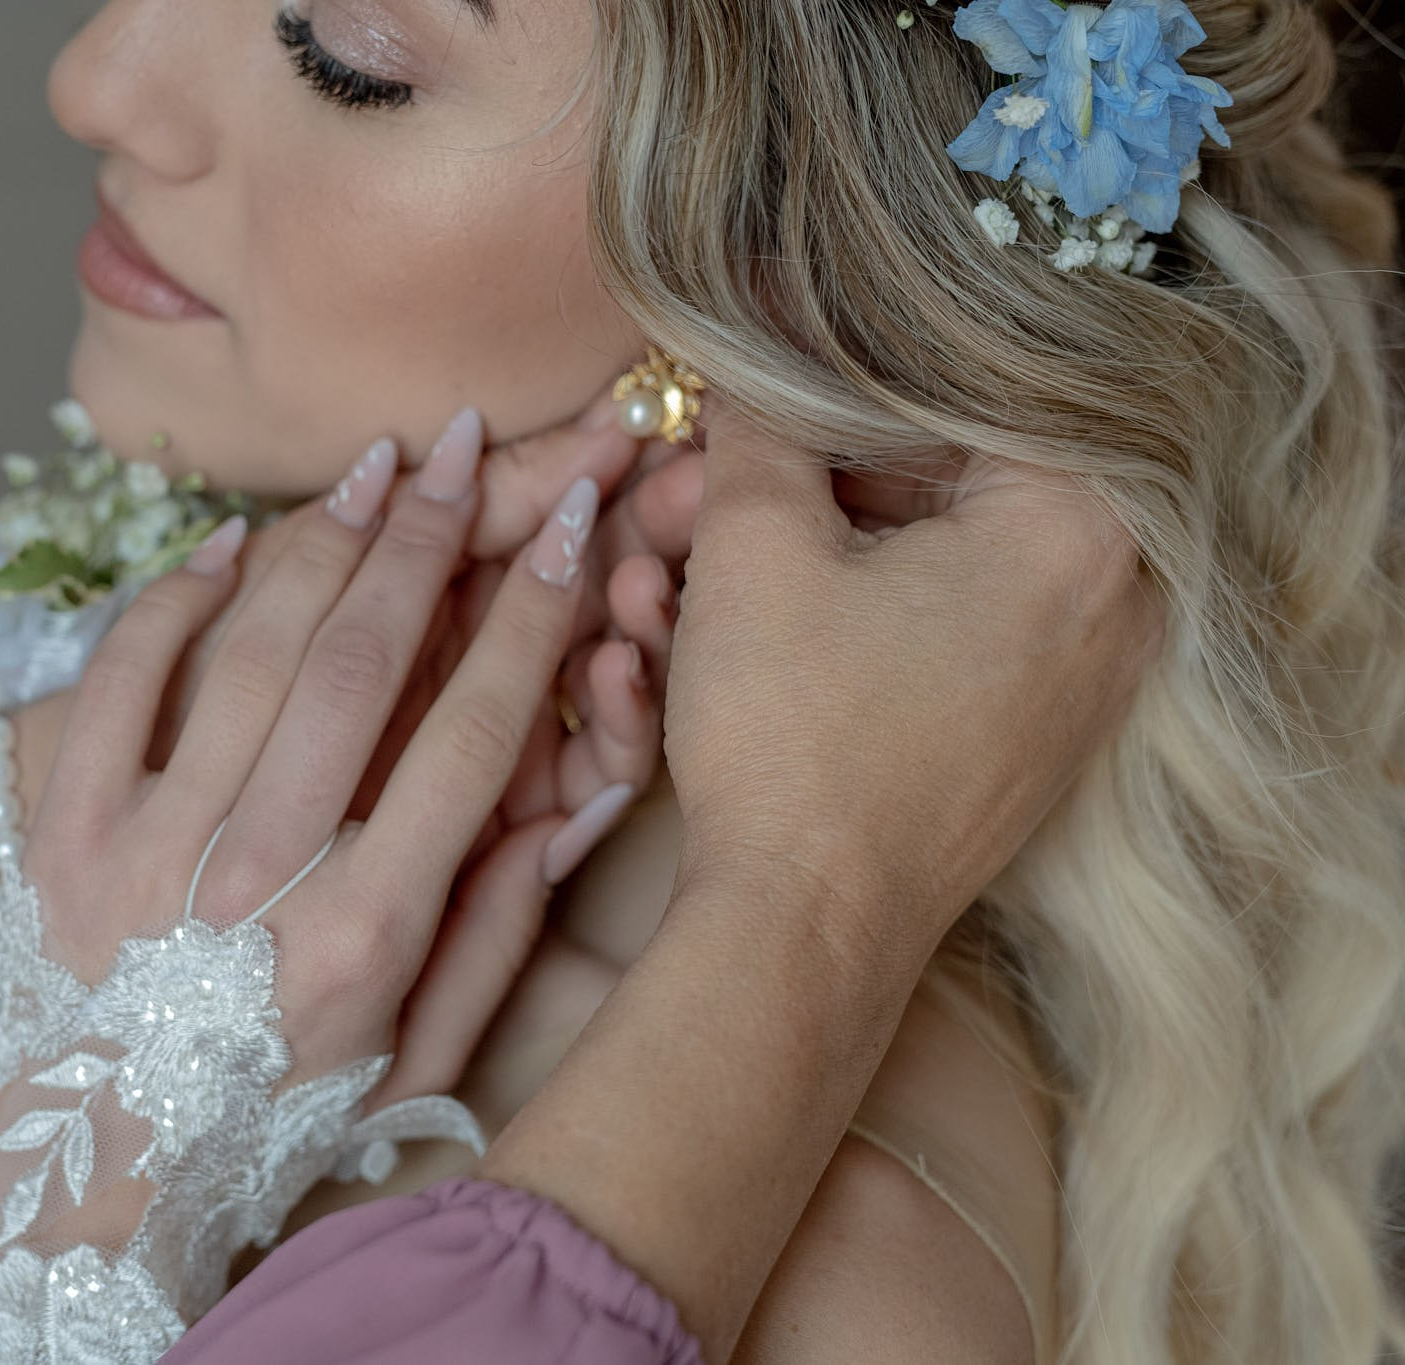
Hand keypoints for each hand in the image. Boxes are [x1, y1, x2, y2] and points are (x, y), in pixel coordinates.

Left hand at [29, 440, 607, 1098]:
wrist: (80, 1186)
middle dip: (430, 534)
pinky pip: (121, 680)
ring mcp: (149, 845)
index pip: (474, 732)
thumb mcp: (408, 1061)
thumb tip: (560, 805)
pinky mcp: (63, 833)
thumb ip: (489, 936)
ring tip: (374, 463)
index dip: (531, 612)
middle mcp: (261, 877)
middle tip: (471, 446)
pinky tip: (232, 543)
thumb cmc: (265, 1124)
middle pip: (366, 660)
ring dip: (322, 539)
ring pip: (254, 648)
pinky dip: (176, 599)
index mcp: (368, 934)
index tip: (568, 525)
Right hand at [663, 409, 1166, 962]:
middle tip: (708, 491)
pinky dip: (870, 615)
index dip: (838, 394)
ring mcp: (1086, 680)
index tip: (761, 399)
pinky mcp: (1040, 740)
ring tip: (708, 566)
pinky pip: (958, 633)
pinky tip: (770, 623)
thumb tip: (750, 376)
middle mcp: (1117, 602)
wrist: (807, 923)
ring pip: (945, 560)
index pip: (965, 397)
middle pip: (954, 481)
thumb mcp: (755, 551)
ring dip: (827, 549)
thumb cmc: (793, 738)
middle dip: (815, 482)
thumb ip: (760, 430)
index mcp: (1079, 528)